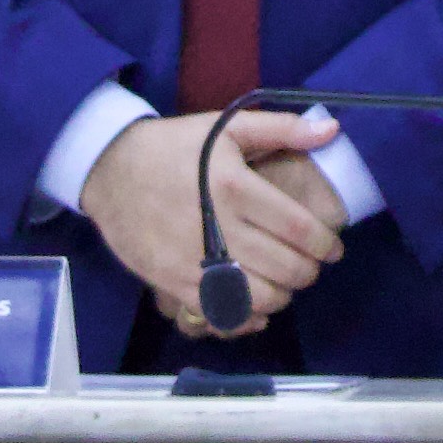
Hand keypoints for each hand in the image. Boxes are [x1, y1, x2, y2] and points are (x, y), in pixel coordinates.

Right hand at [84, 108, 349, 334]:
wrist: (109, 170)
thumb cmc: (173, 147)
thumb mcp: (225, 127)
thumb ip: (282, 129)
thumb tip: (333, 129)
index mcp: (236, 188)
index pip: (299, 229)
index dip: (325, 244)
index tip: (333, 248)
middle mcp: (219, 228)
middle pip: (286, 268)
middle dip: (309, 271)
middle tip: (310, 264)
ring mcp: (195, 261)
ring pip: (260, 297)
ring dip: (282, 295)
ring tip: (283, 281)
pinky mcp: (175, 283)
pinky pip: (224, 313)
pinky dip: (249, 315)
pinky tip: (254, 300)